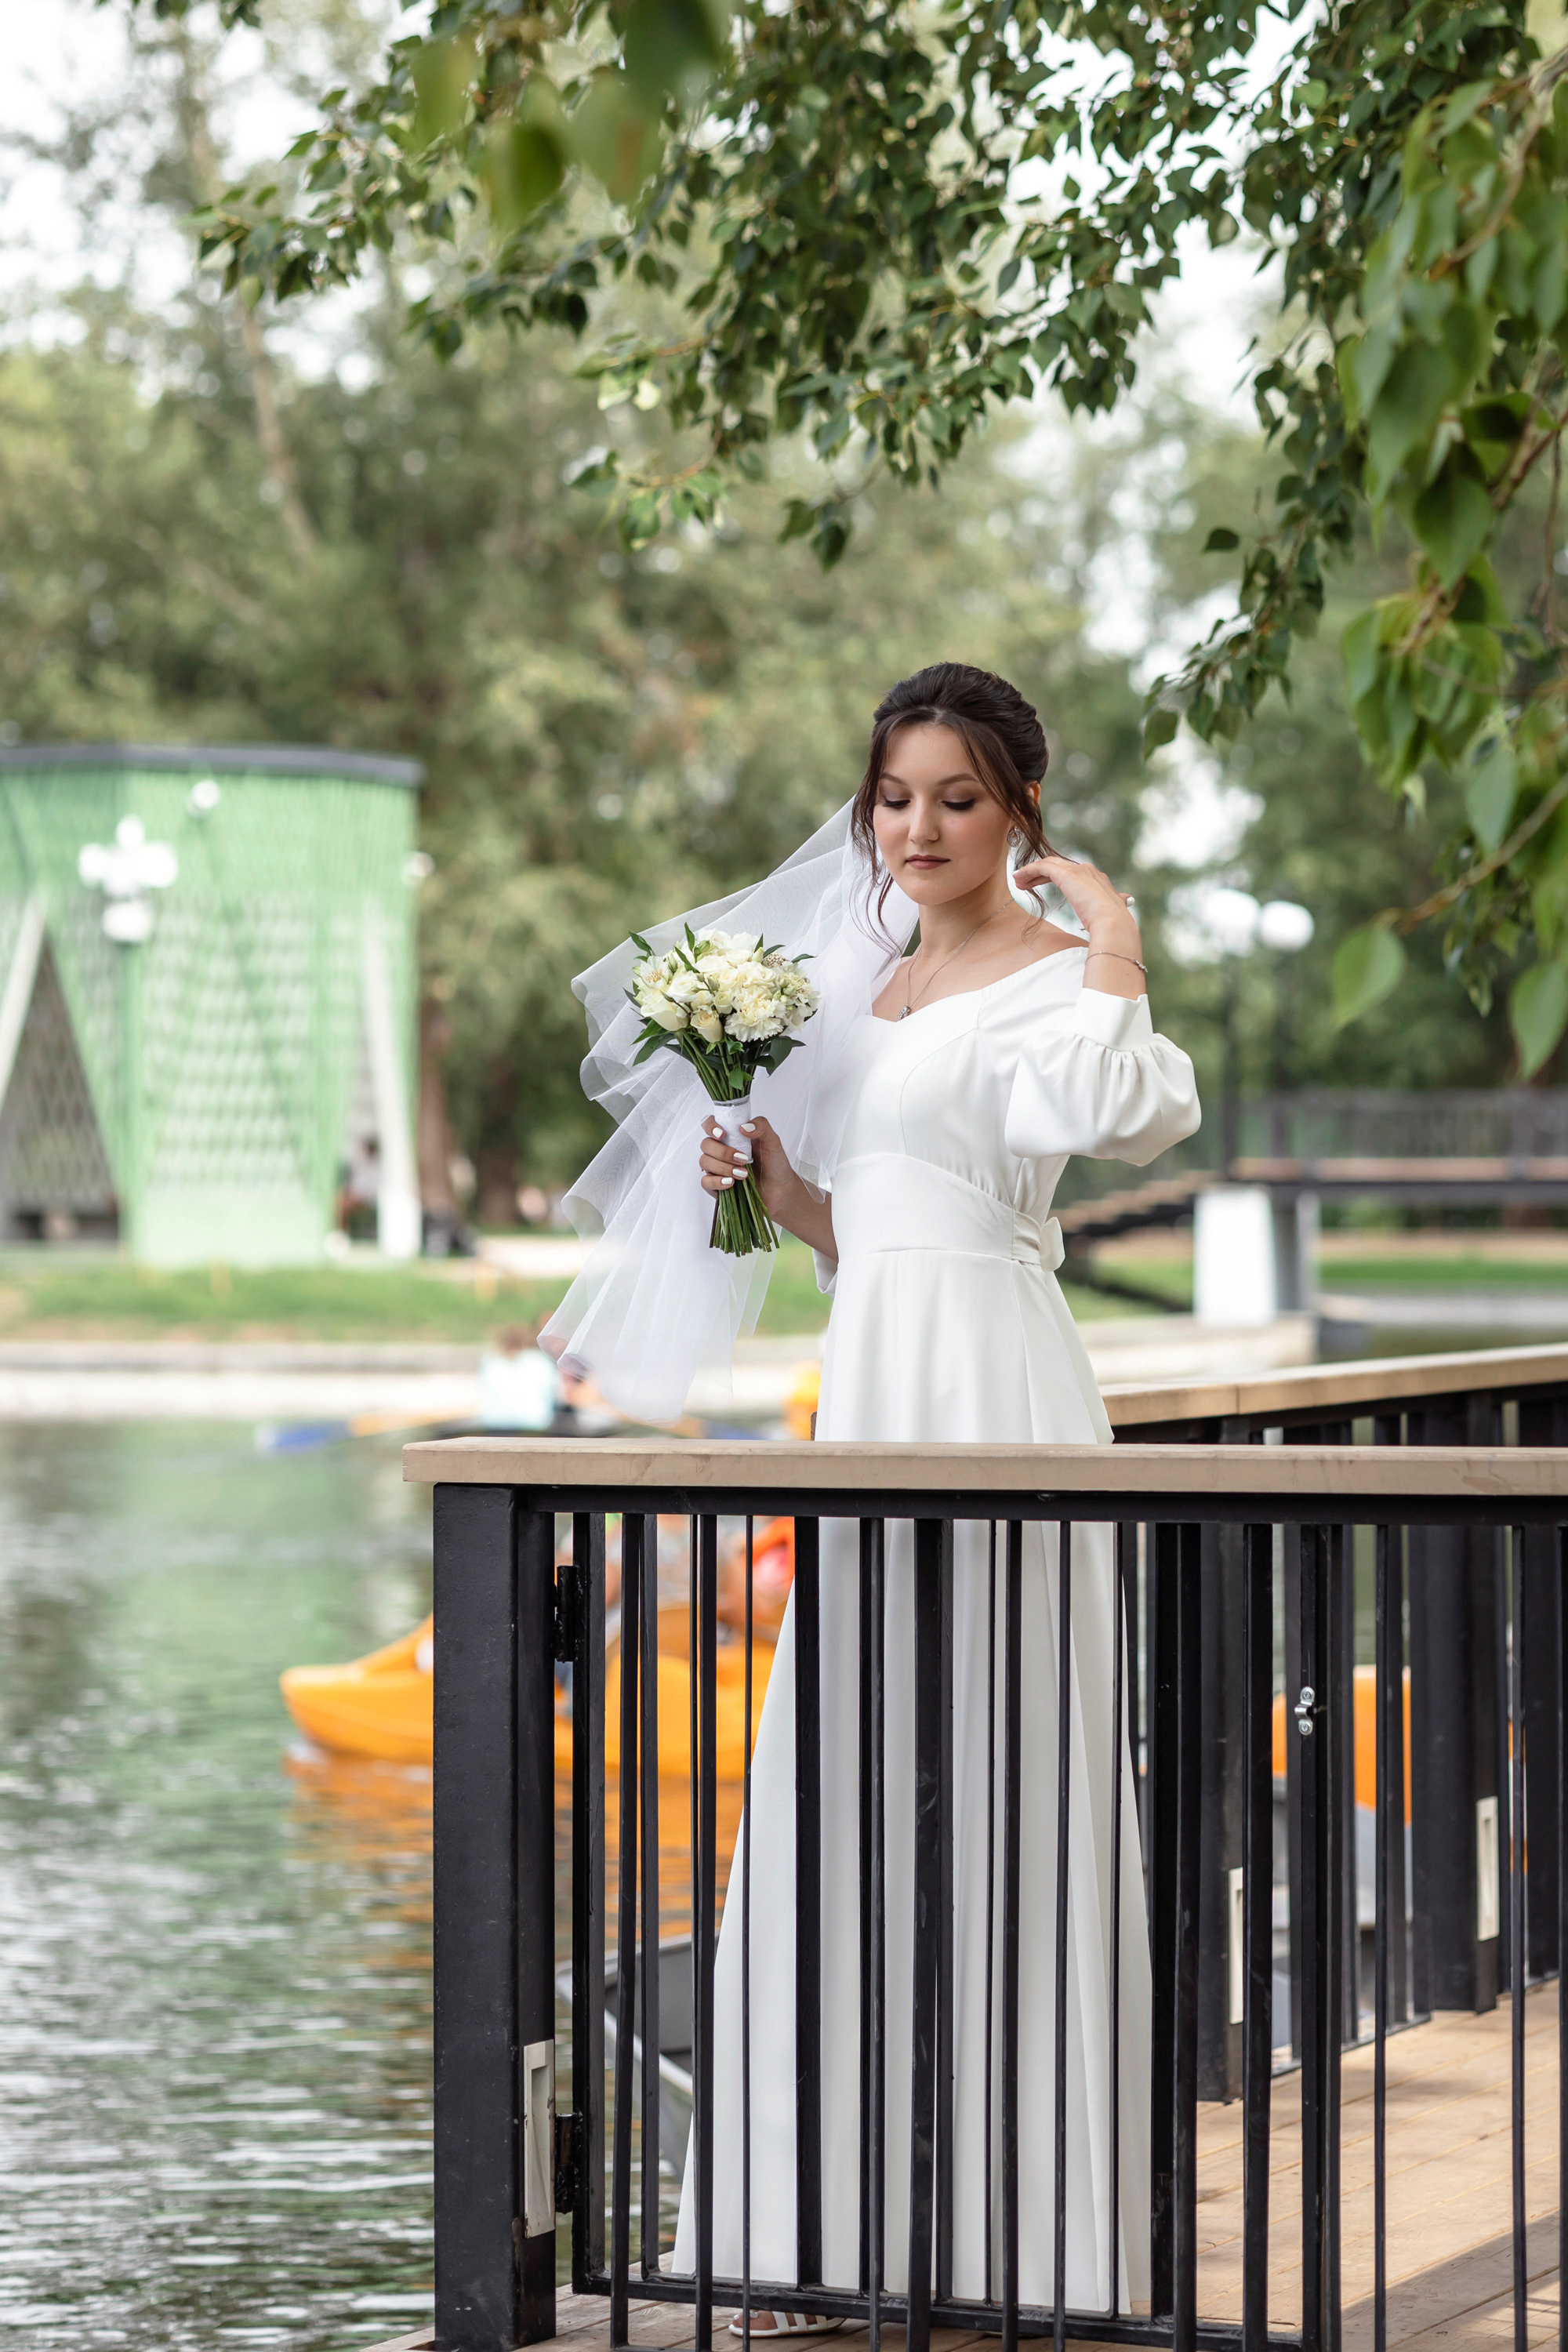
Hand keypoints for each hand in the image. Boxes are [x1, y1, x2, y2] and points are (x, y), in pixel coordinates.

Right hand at [698, 1113, 837, 1259]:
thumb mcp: (772, 1141)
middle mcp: (720, 1150)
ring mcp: (717, 1168)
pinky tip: (731, 1183)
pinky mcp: (716, 1186)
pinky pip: (705, 1182)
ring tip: (744, 1174)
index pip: (710, 1124)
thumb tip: (743, 1127)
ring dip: (723, 1167)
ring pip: (704, 1162)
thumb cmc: (775, 1164)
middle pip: (706, 1144)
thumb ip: (761, 1126)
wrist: (780, 1189)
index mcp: (731, 1136)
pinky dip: (717, 1182)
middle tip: (743, 1159)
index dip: (711, 1127)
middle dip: (723, 1152)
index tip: (722, 1134)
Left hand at [1011, 851, 1139, 949]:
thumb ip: (1109, 907)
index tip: (1041, 884)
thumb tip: (1118, 904)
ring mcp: (1078, 870)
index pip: (1071, 872)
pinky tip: (1018, 879)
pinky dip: (1029, 871)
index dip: (1054, 876)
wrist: (1113, 923)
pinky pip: (1042, 867)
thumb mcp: (1108, 913)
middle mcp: (1088, 871)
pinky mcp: (1067, 874)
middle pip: (1058, 866)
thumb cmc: (1111, 926)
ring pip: (1048, 864)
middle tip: (1024, 882)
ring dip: (1031, 872)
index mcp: (1098, 880)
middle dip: (1040, 873)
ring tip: (1018, 881)